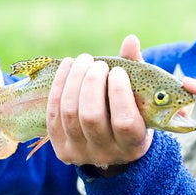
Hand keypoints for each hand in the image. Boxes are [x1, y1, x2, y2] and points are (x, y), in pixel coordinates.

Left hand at [46, 35, 152, 167]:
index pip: (124, 122)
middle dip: (91, 83)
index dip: (119, 93)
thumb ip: (137, 71)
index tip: (118, 72)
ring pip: (70, 113)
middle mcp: (107, 154)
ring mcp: (81, 153)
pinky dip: (59, 87)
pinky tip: (68, 67)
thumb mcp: (141, 99)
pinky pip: (54, 114)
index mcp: (133, 145)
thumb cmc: (133, 115)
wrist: (113, 147)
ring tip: (83, 60)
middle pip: (91, 116)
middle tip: (97, 64)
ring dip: (74, 80)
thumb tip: (130, 40)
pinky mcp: (61, 148)